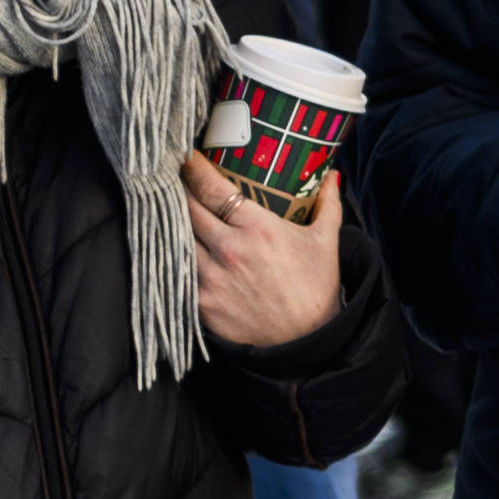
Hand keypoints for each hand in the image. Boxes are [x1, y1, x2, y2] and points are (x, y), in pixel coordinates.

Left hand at [178, 151, 348, 351]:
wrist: (306, 343)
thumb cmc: (316, 289)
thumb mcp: (326, 242)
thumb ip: (327, 204)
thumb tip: (332, 175)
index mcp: (257, 228)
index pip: (211, 187)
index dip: (193, 167)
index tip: (185, 155)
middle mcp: (229, 249)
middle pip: (185, 207)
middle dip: (175, 188)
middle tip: (170, 176)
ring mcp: (211, 277)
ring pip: (176, 237)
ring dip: (170, 221)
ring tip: (166, 208)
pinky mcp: (201, 302)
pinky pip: (177, 270)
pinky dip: (173, 255)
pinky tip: (171, 246)